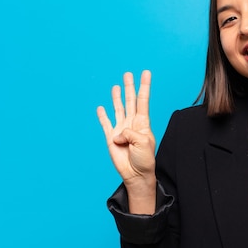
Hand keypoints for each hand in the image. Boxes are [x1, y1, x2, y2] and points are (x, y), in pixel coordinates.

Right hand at [97, 71, 156, 191]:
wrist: (136, 174)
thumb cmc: (144, 159)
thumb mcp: (143, 143)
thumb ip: (130, 133)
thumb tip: (117, 133)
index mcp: (142, 123)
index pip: (143, 100)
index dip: (144, 86)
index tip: (146, 73)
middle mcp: (132, 123)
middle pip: (130, 101)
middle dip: (129, 87)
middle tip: (128, 74)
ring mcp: (121, 130)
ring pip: (118, 109)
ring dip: (117, 97)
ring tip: (117, 86)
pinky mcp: (111, 138)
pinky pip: (106, 124)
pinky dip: (103, 116)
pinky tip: (101, 108)